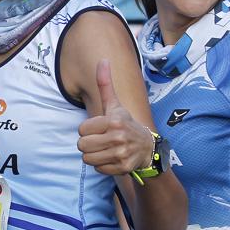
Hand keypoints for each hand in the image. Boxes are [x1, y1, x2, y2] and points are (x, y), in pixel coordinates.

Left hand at [77, 59, 153, 175]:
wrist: (147, 148)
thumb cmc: (126, 123)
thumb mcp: (115, 104)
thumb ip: (105, 84)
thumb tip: (103, 60)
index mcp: (114, 121)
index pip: (81, 130)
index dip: (87, 130)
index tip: (99, 128)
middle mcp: (118, 137)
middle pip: (81, 145)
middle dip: (88, 144)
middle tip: (100, 140)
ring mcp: (121, 154)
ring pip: (87, 159)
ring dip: (93, 155)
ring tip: (105, 149)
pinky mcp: (122, 168)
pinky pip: (98, 169)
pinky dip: (102, 165)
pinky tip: (111, 158)